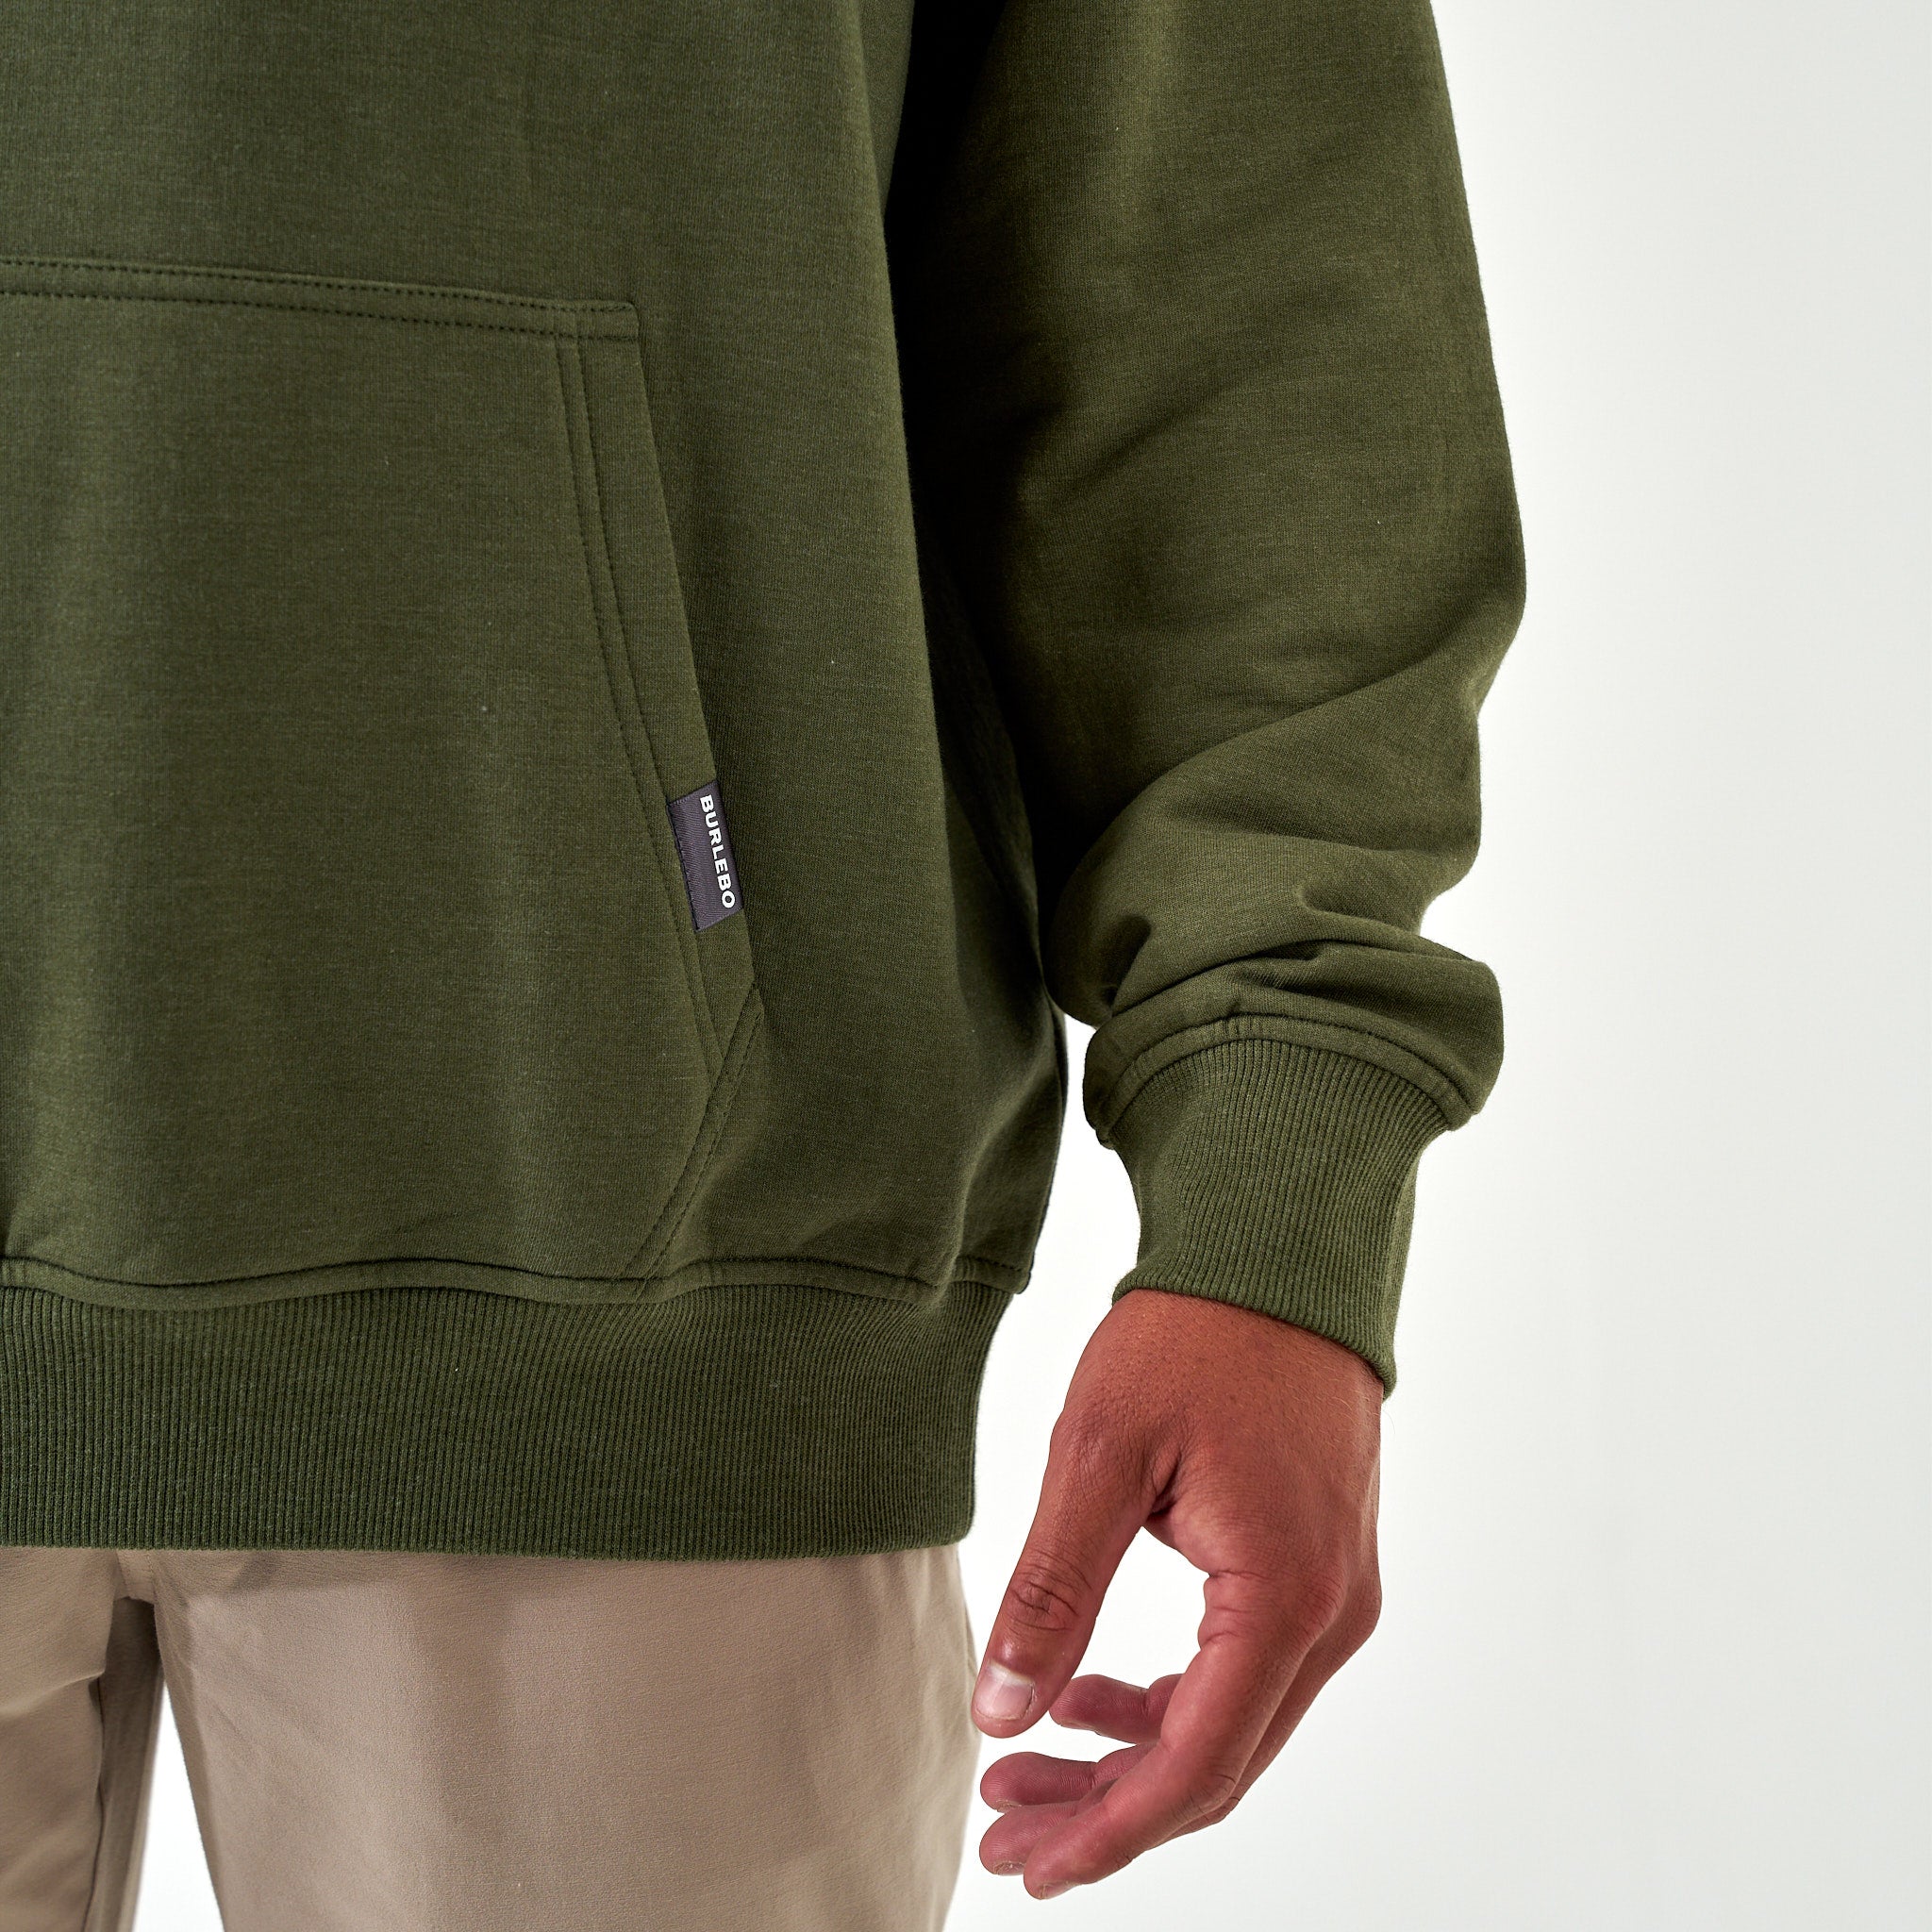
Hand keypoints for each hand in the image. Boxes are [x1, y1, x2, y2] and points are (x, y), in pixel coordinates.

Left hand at [971, 1286, 1384, 1899]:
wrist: (1279, 1251)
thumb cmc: (1195, 1335)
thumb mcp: (1099, 1456)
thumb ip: (1053, 1591)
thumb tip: (1001, 1713)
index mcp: (1283, 1598)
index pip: (1197, 1763)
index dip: (1109, 1830)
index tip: (1029, 1863)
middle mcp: (1329, 1615)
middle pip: (1218, 1765)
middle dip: (1109, 1812)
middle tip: (1008, 1836)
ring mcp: (1333, 1595)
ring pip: (1231, 1726)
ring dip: (1131, 1760)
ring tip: (1027, 1770)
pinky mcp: (1315, 1570)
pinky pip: (1244, 1674)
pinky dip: (1166, 1702)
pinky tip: (1087, 1694)